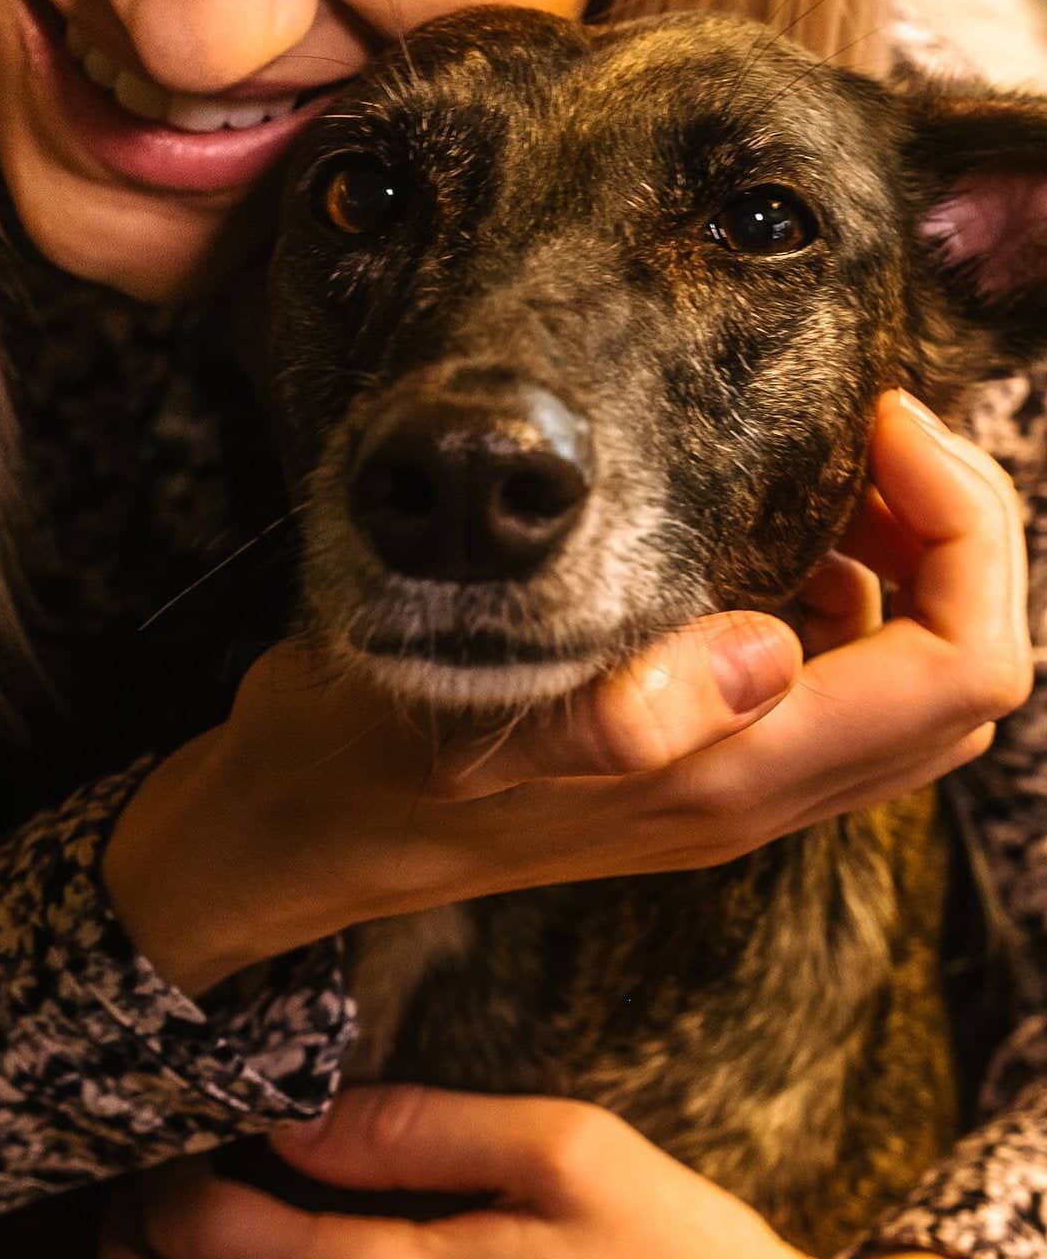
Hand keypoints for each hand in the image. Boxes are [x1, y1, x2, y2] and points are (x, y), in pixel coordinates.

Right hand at [105, 390, 1032, 997]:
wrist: (290, 834)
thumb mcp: (461, 723)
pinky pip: (841, 693)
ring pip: (918, 693)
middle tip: (873, 435)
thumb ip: (621, 715)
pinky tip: (769, 534)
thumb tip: (769, 655)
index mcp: (728, 781)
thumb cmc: (357, 763)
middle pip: (969, 682)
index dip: (968, 532)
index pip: (964, 669)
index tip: (879, 424)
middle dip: (964, 542)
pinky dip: (853, 602)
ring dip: (915, 571)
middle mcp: (755, 799)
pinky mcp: (695, 771)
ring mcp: (731, 791)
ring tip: (838, 470)